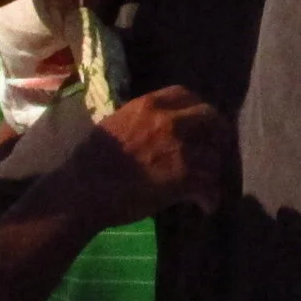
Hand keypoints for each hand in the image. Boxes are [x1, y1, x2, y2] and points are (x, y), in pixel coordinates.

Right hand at [78, 86, 233, 221]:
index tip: (199, 123)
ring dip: (212, 173)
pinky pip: (210, 186)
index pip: (186, 95)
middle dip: (216, 135)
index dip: (197, 109)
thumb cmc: (89, 160)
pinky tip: (205, 206)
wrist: (83, 189)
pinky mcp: (185, 177)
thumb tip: (154, 130)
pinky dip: (210, 199)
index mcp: (149, 105)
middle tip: (214, 151)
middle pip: (211, 118)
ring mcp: (180, 148)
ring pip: (214, 157)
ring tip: (206, 186)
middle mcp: (170, 121)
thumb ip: (141, 122)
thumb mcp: (115, 124)